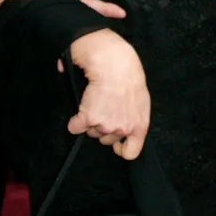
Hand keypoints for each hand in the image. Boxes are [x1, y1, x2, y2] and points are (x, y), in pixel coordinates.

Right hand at [66, 30, 149, 159]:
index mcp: (140, 124)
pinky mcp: (88, 119)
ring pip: (91, 133)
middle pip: (106, 139)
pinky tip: (81, 105)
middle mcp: (123, 128)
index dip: (120, 148)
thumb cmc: (128, 75)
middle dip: (103, 126)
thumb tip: (121, 126)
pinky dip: (74, 120)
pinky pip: (75, 128)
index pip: (130, 152)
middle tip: (104, 107)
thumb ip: (132, 115)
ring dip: (90, 121)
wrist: (114, 64)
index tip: (115, 143)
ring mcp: (105, 125)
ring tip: (95, 101)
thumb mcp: (140, 99)